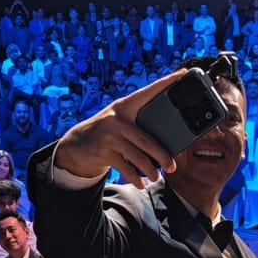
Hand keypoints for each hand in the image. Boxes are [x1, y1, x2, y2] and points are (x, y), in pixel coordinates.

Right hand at [53, 68, 186, 186]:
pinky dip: (135, 178)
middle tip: (171, 167)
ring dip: (150, 171)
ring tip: (155, 178)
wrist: (75, 144)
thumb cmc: (105, 132)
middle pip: (147, 140)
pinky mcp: (104, 151)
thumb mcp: (117, 122)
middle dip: (162, 156)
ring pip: (139, 157)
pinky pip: (126, 168)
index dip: (165, 82)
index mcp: (124, 106)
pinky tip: (141, 184)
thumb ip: (136, 124)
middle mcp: (117, 118)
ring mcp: (110, 135)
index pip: (147, 92)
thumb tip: (164, 146)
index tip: (182, 73)